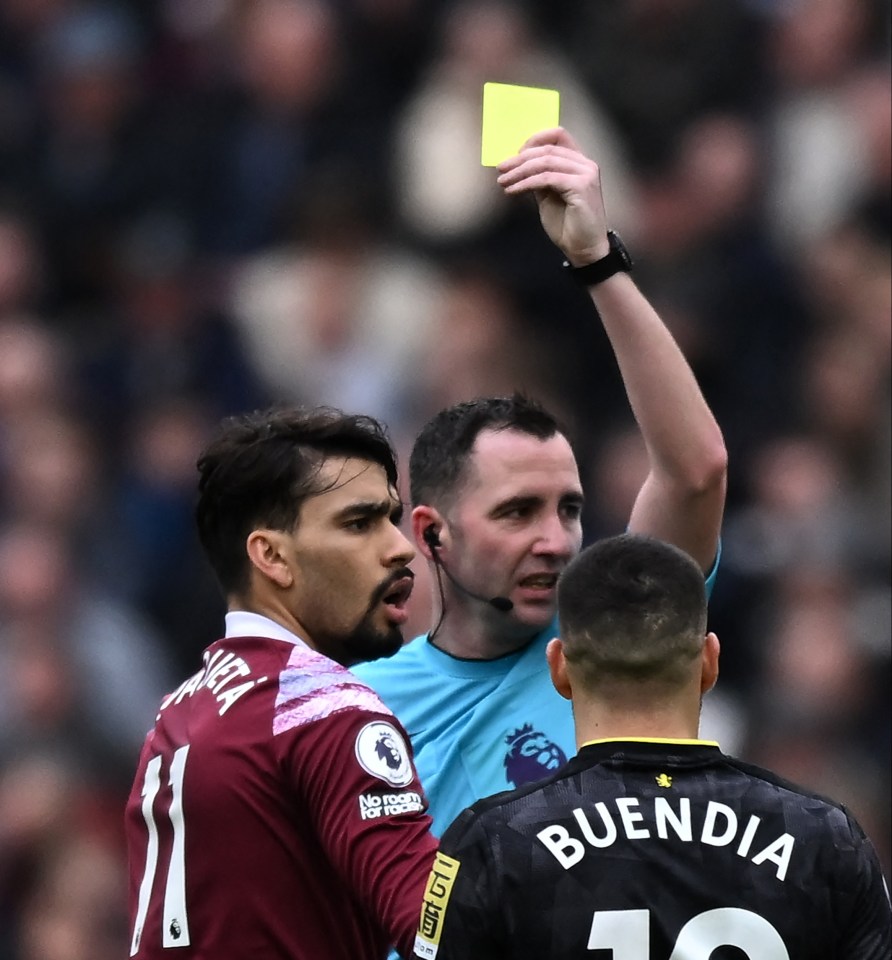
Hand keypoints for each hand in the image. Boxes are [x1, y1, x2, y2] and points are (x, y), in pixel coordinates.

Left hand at [496, 127, 609, 266]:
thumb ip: (539, 178)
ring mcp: (586, 174)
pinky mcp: (581, 187)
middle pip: (547, 149)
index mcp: (580, 163)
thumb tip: (517, 165)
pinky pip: (546, 178)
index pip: (558, 135)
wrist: (584, 250)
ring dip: (519, 171)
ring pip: (545, 162)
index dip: (534, 140)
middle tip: (500, 169)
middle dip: (519, 159)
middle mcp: (586, 164)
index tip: (514, 155)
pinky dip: (526, 183)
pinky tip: (512, 191)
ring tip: (503, 182)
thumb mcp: (548, 196)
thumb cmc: (568, 226)